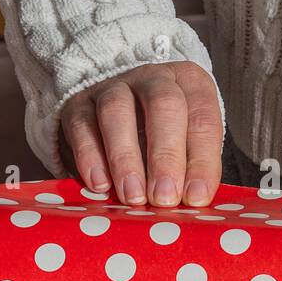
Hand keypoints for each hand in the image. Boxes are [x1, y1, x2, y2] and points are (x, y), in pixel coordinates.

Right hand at [60, 61, 222, 207]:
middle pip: (163, 104)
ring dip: (125, 158)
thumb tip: (192, 201)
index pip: (202, 118)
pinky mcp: (79, 103)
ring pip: (117, 111)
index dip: (201, 160)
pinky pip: (82, 126)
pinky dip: (90, 157)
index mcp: (191, 83)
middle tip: (164, 197)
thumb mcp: (189, 143)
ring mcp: (113, 86)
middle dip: (165, 156)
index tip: (196, 197)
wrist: (118, 114)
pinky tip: (100, 184)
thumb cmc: (165, 135)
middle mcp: (154, 78)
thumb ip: (192, 168)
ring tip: (133, 196)